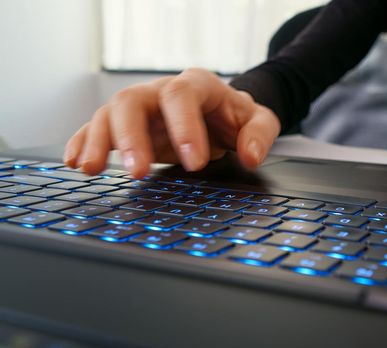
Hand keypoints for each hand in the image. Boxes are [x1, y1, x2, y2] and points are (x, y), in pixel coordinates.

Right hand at [64, 68, 280, 178]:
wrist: (222, 113)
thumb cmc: (236, 116)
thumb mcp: (259, 120)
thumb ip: (259, 135)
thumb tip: (250, 156)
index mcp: (197, 85)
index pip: (182, 96)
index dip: (184, 127)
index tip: (194, 163)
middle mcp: (161, 91)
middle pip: (132, 100)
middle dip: (131, 137)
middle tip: (137, 171)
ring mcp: (141, 107)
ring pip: (109, 114)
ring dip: (98, 142)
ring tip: (91, 170)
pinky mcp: (127, 126)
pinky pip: (97, 128)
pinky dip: (84, 143)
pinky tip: (75, 162)